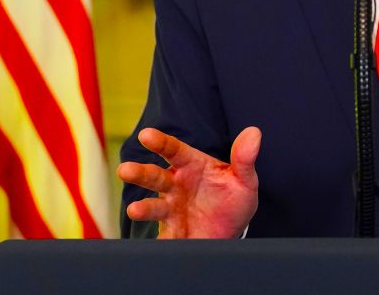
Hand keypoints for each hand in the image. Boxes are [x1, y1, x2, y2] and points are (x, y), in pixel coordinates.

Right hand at [117, 126, 260, 238]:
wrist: (233, 230)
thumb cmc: (234, 198)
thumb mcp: (243, 179)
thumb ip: (244, 158)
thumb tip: (254, 132)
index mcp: (191, 165)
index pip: (174, 150)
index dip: (160, 142)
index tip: (146, 135)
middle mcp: (176, 185)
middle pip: (154, 176)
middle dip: (139, 173)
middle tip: (125, 170)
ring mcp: (172, 208)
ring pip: (153, 206)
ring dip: (143, 208)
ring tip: (134, 210)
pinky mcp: (173, 232)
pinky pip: (163, 237)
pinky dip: (158, 242)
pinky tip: (154, 246)